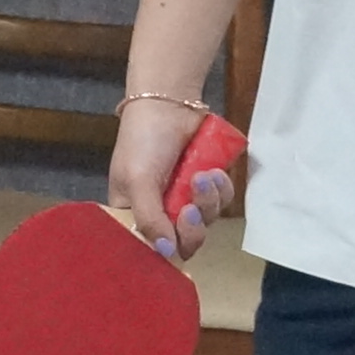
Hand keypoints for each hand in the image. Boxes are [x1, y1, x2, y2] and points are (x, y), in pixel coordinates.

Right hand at [108, 95, 231, 254]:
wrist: (169, 101)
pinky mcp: (205, 186)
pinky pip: (221, 201)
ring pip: (206, 221)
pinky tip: (214, 172)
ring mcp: (184, 199)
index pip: (152, 251)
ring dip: (208, 202)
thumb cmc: (143, 140)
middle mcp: (160, 213)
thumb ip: (150, 219)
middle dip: (192, 227)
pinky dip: (221, 189)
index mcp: (134, 216)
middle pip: (184, 242)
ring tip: (203, 176)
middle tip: (191, 208)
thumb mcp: (138, 180)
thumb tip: (166, 253)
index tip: (175, 234)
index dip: (168, 248)